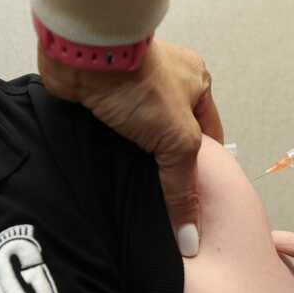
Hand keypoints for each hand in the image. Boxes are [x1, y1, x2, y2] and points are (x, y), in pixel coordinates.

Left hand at [38, 39, 223, 256]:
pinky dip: (110, 154)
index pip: (209, 135)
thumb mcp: (178, 139)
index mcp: (197, 83)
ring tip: (135, 198)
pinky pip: (112, 134)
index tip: (198, 201)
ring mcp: (132, 91)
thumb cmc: (141, 83)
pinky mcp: (102, 99)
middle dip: (167, 167)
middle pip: (173, 137)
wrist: (85, 54)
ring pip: (140, 138)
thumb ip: (183, 187)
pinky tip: (108, 177)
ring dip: (135, 162)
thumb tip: (190, 238)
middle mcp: (167, 84)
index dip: (206, 168)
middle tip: (165, 206)